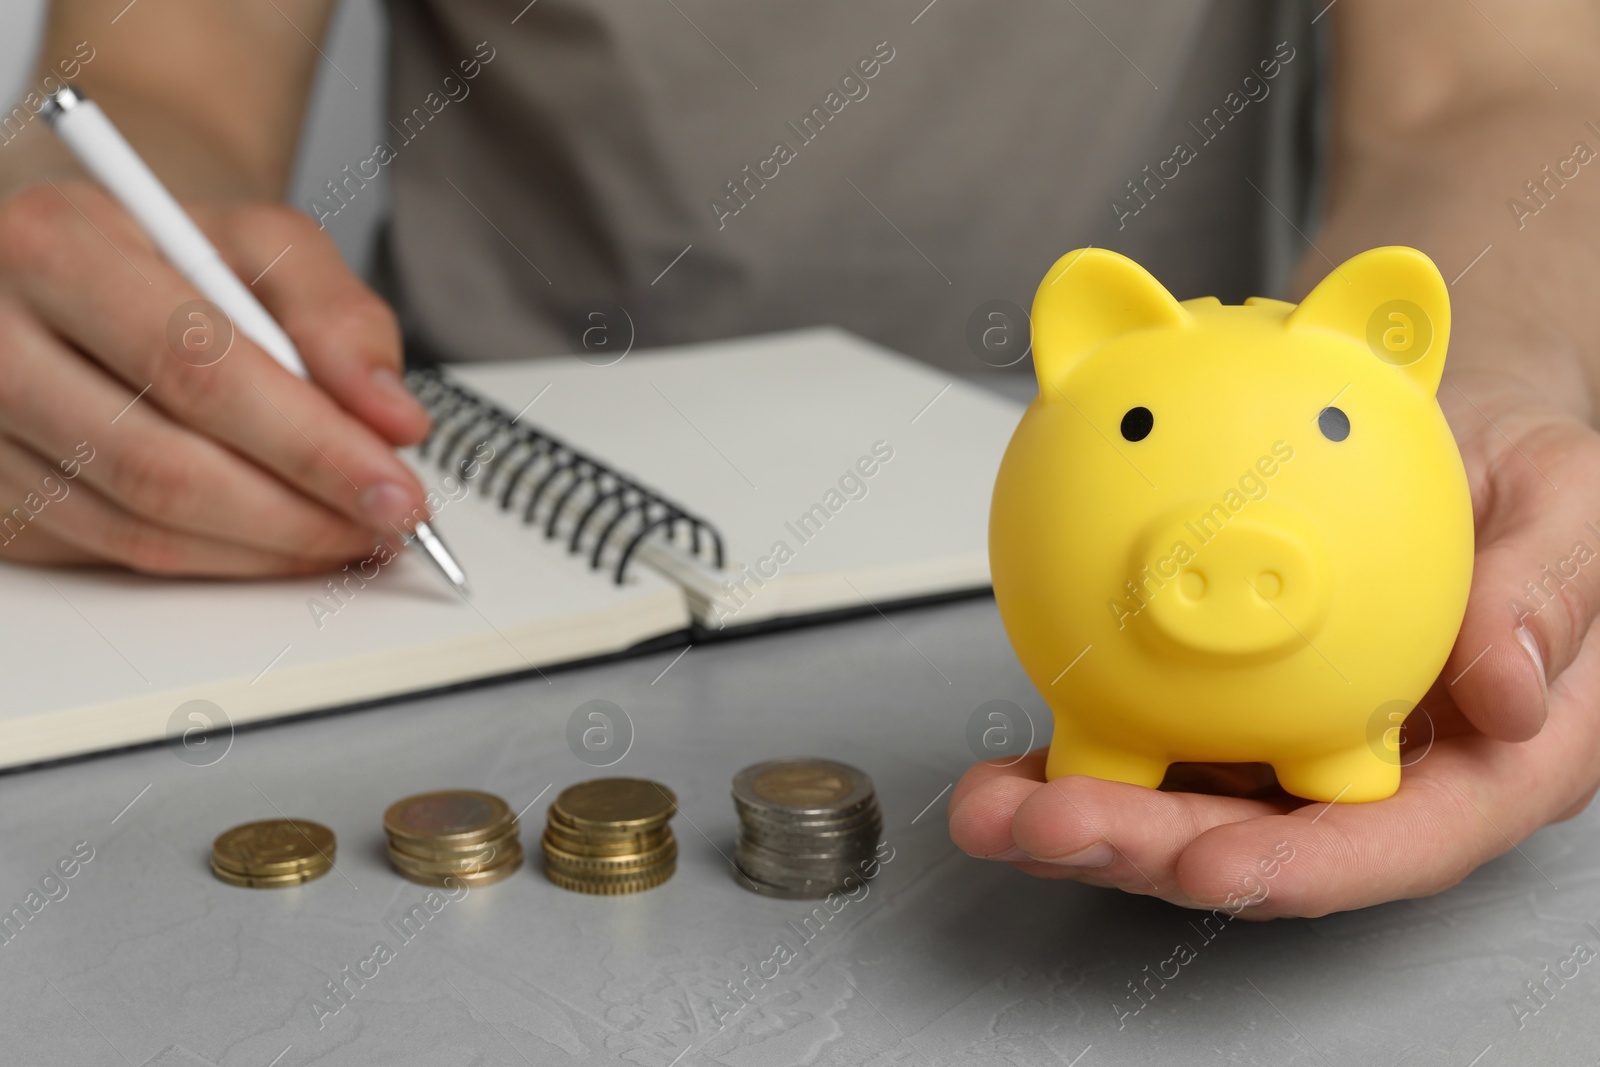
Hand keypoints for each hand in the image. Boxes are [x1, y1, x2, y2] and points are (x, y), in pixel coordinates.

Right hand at [0, 179, 432, 575]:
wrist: (83, 269)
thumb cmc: (177, 254)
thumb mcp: (267, 243)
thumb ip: (341, 319)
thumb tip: (394, 420)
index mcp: (53, 247)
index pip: (198, 369)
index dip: (311, 444)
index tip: (395, 488)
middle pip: (164, 466)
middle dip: (300, 514)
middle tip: (387, 525)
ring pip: (142, 528)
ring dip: (268, 550)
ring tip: (350, 535)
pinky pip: (119, 554)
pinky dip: (221, 560)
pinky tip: (282, 541)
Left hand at [949, 368, 1599, 916]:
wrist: (1451, 432)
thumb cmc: (1523, 479)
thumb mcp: (1571, 502)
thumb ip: (1547, 594)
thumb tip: (1510, 697)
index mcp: (1490, 760)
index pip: (1397, 842)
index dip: (1299, 867)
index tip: (1208, 864)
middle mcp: (1385, 772)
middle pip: (1263, 842)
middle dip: (1149, 853)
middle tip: (1051, 829)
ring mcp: (1298, 745)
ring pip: (1190, 808)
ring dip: (1086, 817)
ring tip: (996, 811)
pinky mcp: (1233, 707)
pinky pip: (1152, 742)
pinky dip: (1078, 754)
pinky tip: (1010, 763)